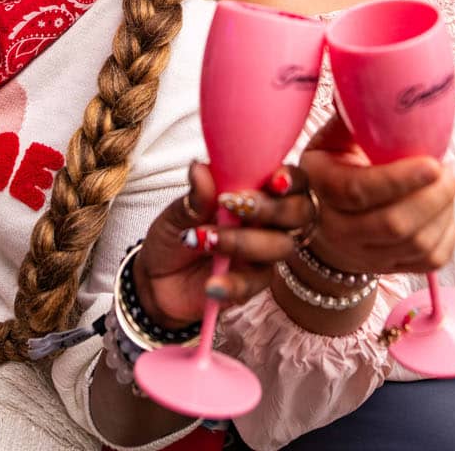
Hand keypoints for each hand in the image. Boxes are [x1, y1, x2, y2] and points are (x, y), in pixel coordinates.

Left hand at [135, 162, 314, 327]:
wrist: (155, 277)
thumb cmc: (176, 234)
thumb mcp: (178, 210)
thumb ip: (196, 195)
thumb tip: (200, 169)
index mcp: (256, 192)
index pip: (291, 180)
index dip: (291, 178)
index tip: (274, 179)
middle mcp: (267, 221)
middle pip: (299, 212)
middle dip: (273, 207)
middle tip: (234, 204)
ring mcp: (263, 254)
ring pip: (280, 246)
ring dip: (245, 241)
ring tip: (208, 239)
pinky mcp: (253, 284)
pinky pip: (255, 284)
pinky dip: (233, 283)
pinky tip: (212, 283)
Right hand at [299, 113, 454, 274]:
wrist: (329, 220)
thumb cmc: (340, 165)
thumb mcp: (336, 137)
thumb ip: (354, 112)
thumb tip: (370, 70)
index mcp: (322, 186)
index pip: (359, 192)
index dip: (398, 179)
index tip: (433, 162)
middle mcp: (337, 228)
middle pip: (394, 224)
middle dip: (435, 196)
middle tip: (453, 168)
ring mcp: (364, 254)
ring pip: (417, 244)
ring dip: (445, 210)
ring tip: (452, 180)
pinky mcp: (390, 269)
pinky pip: (430, 260)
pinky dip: (448, 232)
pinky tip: (445, 208)